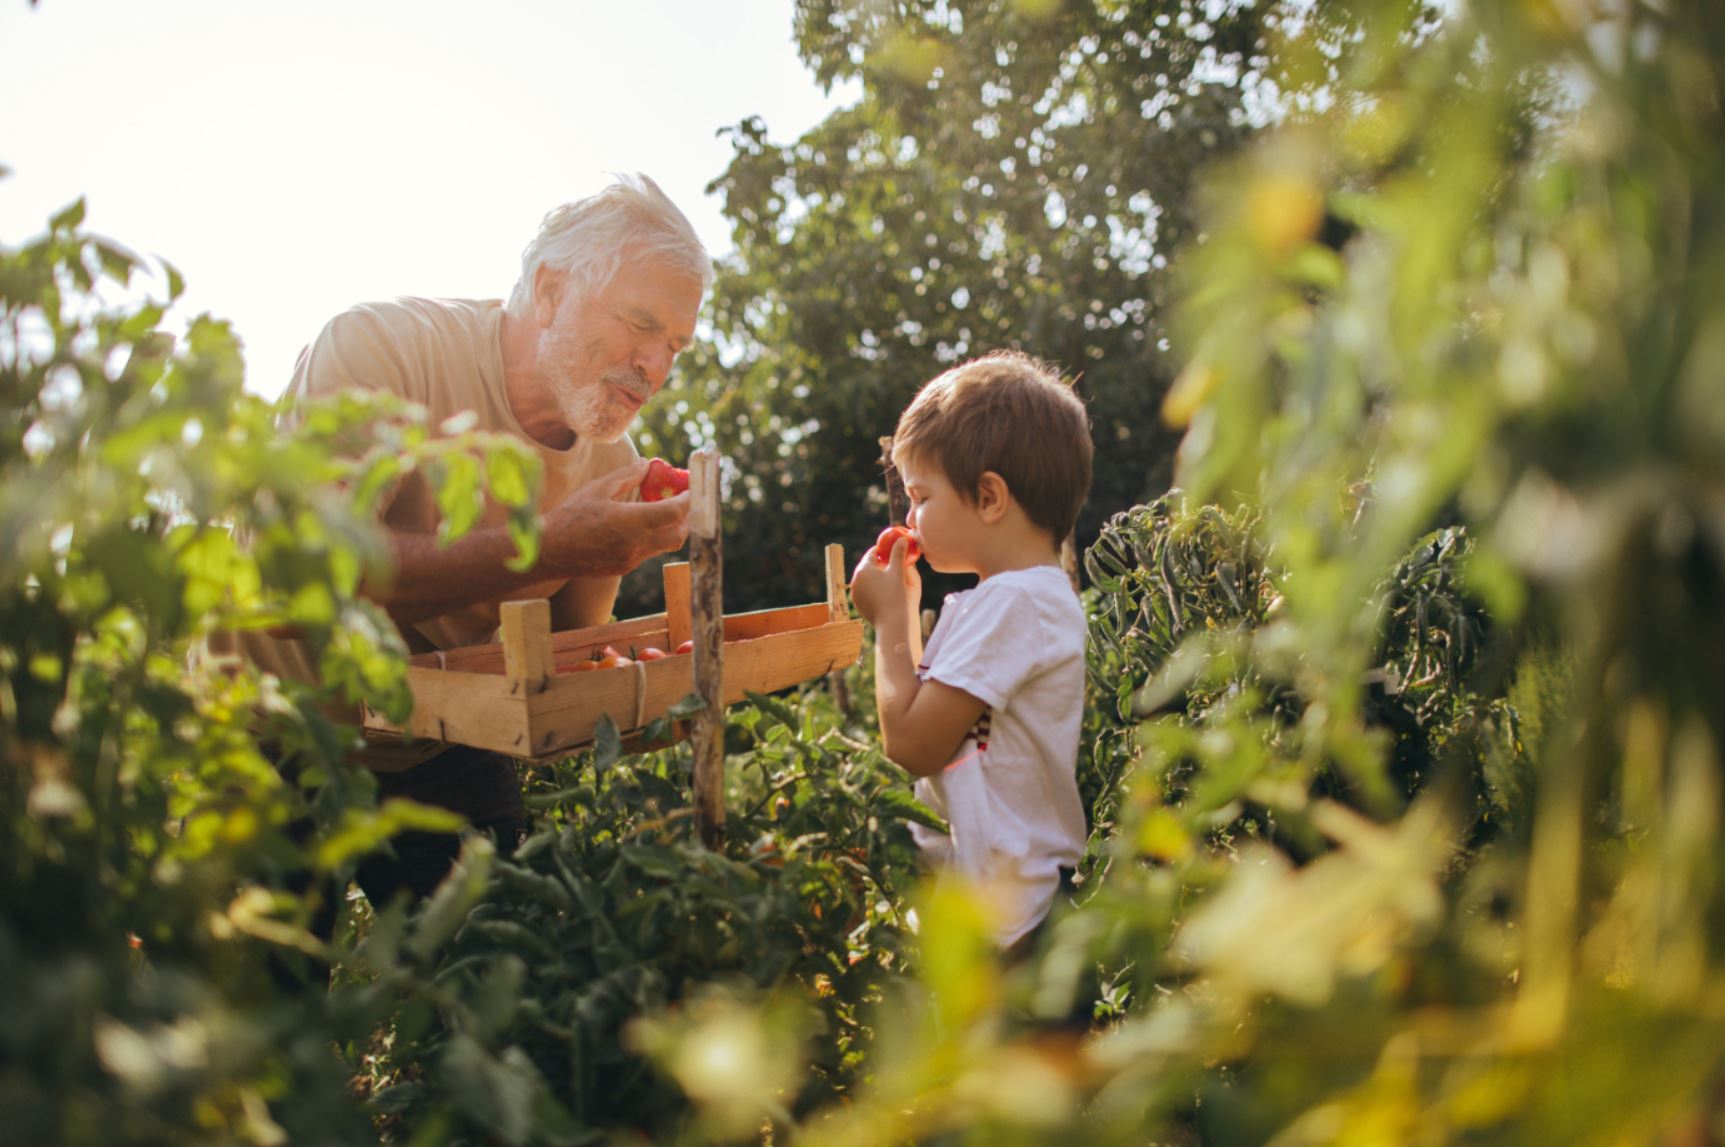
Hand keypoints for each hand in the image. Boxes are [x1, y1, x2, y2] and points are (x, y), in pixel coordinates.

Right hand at [542, 458, 690, 576]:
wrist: (549, 551)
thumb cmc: (570, 516)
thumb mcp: (598, 489)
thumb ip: (627, 477)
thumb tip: (646, 465)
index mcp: (633, 522)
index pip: (675, 512)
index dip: (689, 499)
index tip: (692, 488)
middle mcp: (637, 544)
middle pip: (678, 534)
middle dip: (685, 518)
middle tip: (679, 501)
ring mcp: (631, 559)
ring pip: (664, 545)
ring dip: (668, 528)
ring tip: (656, 510)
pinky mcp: (624, 568)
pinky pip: (647, 553)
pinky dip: (650, 538)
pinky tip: (636, 526)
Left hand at [849, 533, 919, 625]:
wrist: (893, 624)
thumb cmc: (898, 595)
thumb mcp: (900, 571)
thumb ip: (899, 553)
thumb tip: (901, 538)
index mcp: (863, 568)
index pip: (873, 552)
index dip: (885, 550)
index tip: (894, 550)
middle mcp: (855, 579)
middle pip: (869, 566)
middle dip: (882, 564)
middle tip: (896, 563)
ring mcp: (855, 594)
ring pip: (868, 580)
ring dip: (878, 577)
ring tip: (893, 579)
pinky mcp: (859, 605)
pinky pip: (867, 592)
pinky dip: (876, 590)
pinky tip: (887, 593)